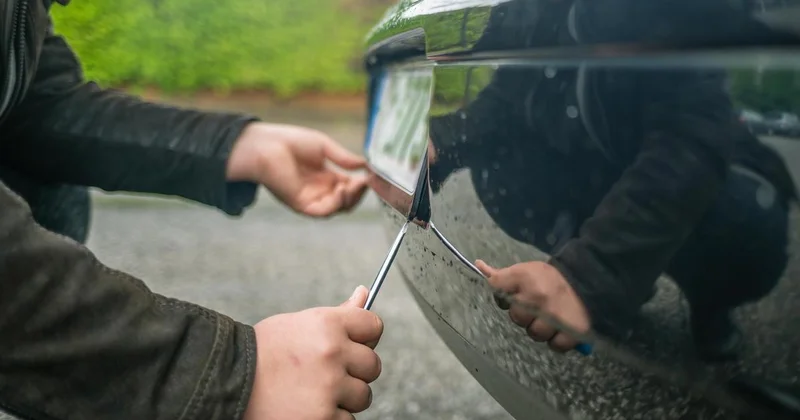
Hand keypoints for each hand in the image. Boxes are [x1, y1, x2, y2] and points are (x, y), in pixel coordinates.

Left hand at [227, 123, 368, 216]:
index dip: (361, 184)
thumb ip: (344, 158)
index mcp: (325, 177)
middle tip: (365, 182)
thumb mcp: (324, 147)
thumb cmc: (290, 142)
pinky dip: (336, 204)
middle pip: (347, 201)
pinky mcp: (301, 205)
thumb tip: (365, 165)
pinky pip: (323, 212)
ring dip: (350, 199)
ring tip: (355, 185)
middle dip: (359, 193)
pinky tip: (341, 190)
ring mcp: (311, 199)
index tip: (371, 175)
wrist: (266, 146)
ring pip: (338, 209)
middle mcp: (320, 191)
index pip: (349, 187)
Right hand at [243, 286, 383, 419]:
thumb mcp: (299, 323)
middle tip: (326, 373)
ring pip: (363, 396)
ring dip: (344, 397)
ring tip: (314, 391)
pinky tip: (308, 408)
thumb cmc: (265, 351)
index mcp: (327, 324)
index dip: (365, 337)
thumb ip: (337, 315)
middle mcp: (332, 353)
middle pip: (372, 365)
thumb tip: (364, 293)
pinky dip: (331, 417)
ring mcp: (329, 387)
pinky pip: (347, 419)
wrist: (228, 382)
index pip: (374, 326)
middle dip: (354, 371)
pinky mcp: (323, 418)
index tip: (352, 345)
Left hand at [475, 260, 589, 352]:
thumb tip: (478, 264)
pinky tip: (561, 329)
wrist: (589, 280)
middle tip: (538, 307)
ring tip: (550, 318)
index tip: (515, 294)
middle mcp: (537, 298)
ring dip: (541, 329)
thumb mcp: (527, 269)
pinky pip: (555, 345)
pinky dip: (557, 340)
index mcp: (525, 278)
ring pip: (535, 334)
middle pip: (516, 318)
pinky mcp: (571, 332)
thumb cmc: (551, 277)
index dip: (503, 295)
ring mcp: (554, 317)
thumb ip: (503, 274)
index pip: (497, 288)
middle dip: (524, 314)